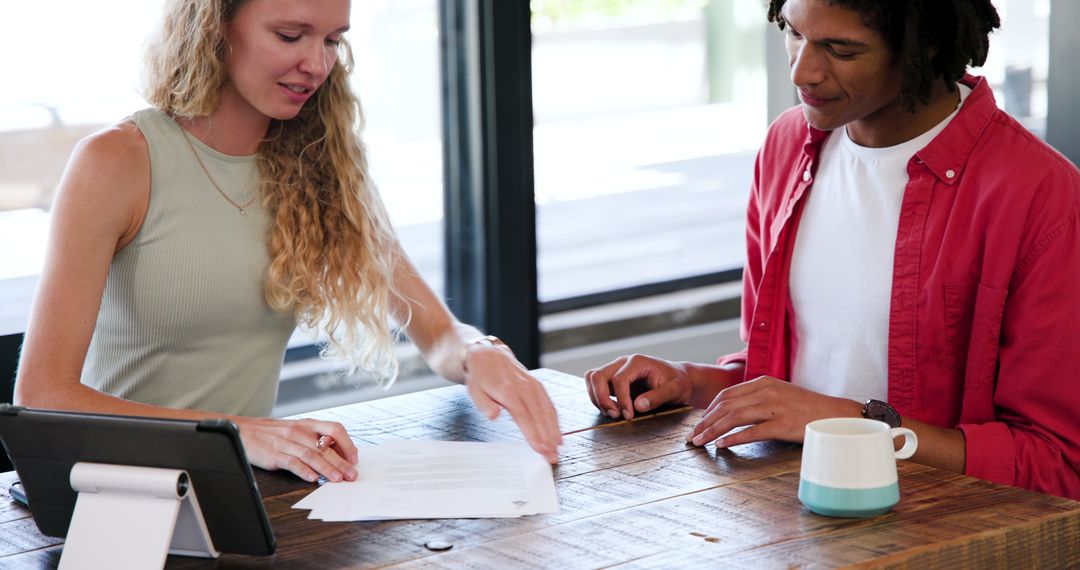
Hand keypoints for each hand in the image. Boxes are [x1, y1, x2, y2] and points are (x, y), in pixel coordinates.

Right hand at [232, 416, 359, 482]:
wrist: (241, 429)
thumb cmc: (270, 432)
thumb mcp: (295, 429)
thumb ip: (314, 437)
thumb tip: (337, 452)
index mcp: (307, 424)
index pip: (335, 428)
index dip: (347, 443)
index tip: (354, 458)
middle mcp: (299, 431)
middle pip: (326, 447)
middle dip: (342, 462)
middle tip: (352, 475)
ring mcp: (286, 442)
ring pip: (312, 455)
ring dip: (327, 468)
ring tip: (338, 479)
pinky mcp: (273, 454)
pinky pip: (291, 462)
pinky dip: (303, 471)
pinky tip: (312, 478)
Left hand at [464, 345, 562, 463]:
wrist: (489, 355)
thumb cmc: (481, 377)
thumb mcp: (474, 390)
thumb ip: (484, 404)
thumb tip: (494, 416)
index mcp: (508, 391)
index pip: (524, 416)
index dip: (533, 434)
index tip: (540, 449)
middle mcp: (524, 388)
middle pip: (539, 417)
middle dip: (547, 438)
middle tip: (552, 456)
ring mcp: (534, 386)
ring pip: (548, 411)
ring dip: (554, 431)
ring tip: (558, 449)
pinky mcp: (538, 386)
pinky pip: (549, 405)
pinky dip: (555, 421)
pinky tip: (558, 434)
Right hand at [584, 354, 694, 420]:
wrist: (679, 379)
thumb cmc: (678, 383)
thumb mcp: (674, 390)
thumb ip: (657, 397)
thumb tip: (637, 406)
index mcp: (637, 362)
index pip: (619, 379)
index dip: (621, 400)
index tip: (629, 416)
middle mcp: (623, 363)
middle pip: (598, 375)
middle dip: (602, 398)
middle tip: (615, 415)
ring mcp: (616, 369)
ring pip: (592, 378)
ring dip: (596, 397)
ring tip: (612, 413)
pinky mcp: (613, 379)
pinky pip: (595, 385)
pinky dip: (598, 398)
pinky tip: (612, 409)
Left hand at [685, 376, 860, 447]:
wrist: (836, 414)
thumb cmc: (806, 408)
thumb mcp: (779, 394)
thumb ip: (757, 398)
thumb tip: (732, 411)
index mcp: (762, 383)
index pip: (726, 395)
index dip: (709, 410)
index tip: (699, 424)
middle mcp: (765, 392)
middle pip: (725, 406)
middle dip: (705, 422)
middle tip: (693, 437)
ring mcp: (774, 407)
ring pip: (734, 418)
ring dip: (713, 431)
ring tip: (701, 442)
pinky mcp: (782, 424)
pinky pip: (752, 432)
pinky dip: (733, 438)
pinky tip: (722, 445)